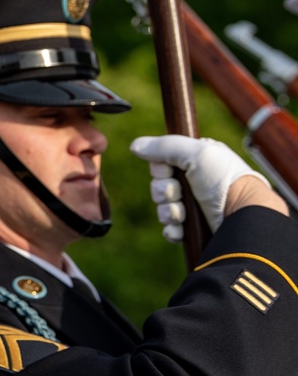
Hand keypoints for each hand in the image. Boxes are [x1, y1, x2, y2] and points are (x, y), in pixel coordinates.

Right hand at [129, 135, 269, 236]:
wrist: (241, 217)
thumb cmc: (225, 181)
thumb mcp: (196, 153)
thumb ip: (164, 146)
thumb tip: (135, 146)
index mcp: (196, 162)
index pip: (161, 162)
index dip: (160, 168)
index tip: (170, 170)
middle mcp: (194, 183)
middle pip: (158, 186)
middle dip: (164, 191)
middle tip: (179, 193)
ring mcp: (193, 207)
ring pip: (162, 208)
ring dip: (169, 211)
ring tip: (184, 214)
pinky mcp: (193, 229)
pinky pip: (169, 228)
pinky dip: (173, 229)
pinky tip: (182, 227)